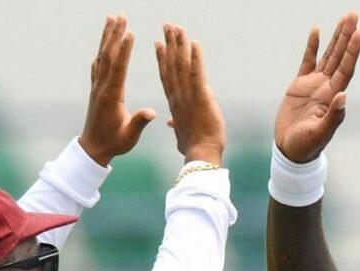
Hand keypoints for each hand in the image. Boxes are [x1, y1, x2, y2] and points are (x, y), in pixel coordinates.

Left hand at [79, 15, 156, 166]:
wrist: (92, 149)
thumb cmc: (114, 143)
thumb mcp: (129, 136)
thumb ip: (139, 122)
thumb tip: (152, 113)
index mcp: (112, 96)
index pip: (119, 68)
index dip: (124, 50)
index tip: (129, 33)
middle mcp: (102, 87)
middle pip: (108, 56)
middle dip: (115, 35)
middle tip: (120, 16)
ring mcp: (97, 87)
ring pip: (102, 56)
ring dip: (107, 37)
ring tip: (111, 20)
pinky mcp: (96, 89)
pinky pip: (98, 64)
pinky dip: (102, 51)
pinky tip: (105, 44)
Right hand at [155, 23, 224, 164]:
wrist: (200, 154)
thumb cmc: (192, 147)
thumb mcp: (180, 135)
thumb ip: (175, 124)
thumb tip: (170, 122)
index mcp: (174, 103)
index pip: (166, 76)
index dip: (162, 59)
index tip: (158, 44)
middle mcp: (178, 96)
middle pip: (171, 64)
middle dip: (169, 43)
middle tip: (167, 26)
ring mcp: (188, 95)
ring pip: (181, 65)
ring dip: (180, 44)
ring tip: (177, 28)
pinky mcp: (201, 97)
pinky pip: (197, 73)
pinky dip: (196, 57)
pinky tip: (194, 43)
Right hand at [274, 13, 359, 163]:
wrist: (291, 151)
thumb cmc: (307, 146)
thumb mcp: (320, 134)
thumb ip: (332, 116)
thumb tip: (343, 96)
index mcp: (334, 97)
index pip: (346, 69)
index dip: (352, 52)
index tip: (358, 34)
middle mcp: (328, 87)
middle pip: (340, 57)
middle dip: (347, 36)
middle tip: (354, 16)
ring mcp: (315, 85)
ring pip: (328, 55)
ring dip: (336, 37)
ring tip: (344, 19)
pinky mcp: (300, 85)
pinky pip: (308, 61)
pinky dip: (313, 46)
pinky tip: (317, 30)